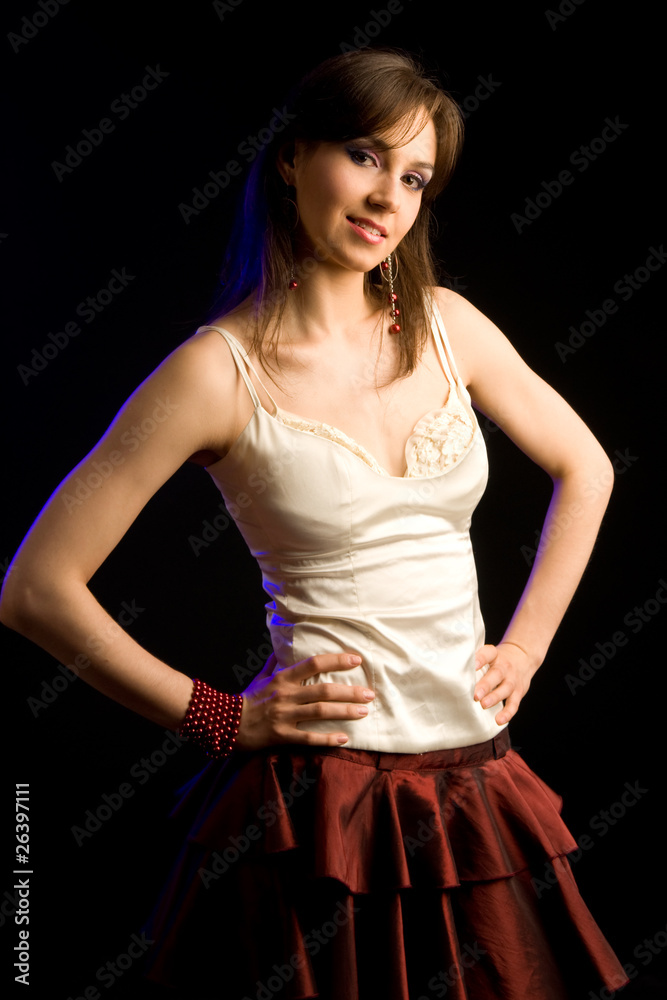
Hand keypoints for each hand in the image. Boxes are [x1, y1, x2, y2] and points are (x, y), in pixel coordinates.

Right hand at [235, 651, 374, 750]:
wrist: (224, 723)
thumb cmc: (248, 699)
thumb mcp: (261, 677)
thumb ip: (275, 663)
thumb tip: (283, 647)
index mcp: (282, 677)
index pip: (313, 664)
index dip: (336, 660)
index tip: (356, 660)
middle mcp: (285, 695)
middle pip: (323, 690)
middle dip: (349, 692)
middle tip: (369, 693)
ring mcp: (284, 716)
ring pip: (320, 712)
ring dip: (344, 712)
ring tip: (364, 712)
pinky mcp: (281, 736)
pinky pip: (308, 738)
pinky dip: (327, 739)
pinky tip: (344, 739)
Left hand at [473, 642, 537, 725]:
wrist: (523, 658)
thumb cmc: (497, 660)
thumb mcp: (489, 655)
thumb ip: (475, 660)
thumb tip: (451, 668)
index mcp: (495, 655)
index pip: (488, 653)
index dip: (481, 658)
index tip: (473, 666)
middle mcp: (505, 667)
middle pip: (496, 674)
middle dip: (486, 685)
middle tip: (475, 695)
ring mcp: (513, 680)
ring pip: (505, 689)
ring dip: (494, 698)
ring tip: (484, 705)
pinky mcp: (519, 693)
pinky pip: (514, 704)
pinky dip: (507, 713)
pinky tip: (499, 720)